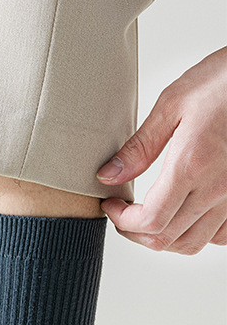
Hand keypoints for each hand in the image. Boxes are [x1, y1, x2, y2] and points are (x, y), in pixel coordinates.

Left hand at [97, 47, 226, 253]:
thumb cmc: (225, 81)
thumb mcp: (173, 104)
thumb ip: (139, 147)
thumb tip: (109, 176)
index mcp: (192, 165)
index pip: (150, 220)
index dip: (122, 221)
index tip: (111, 206)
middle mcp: (217, 187)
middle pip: (167, 238)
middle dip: (134, 232)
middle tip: (121, 214)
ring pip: (193, 243)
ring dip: (163, 238)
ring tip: (147, 218)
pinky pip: (221, 235)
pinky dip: (197, 235)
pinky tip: (184, 215)